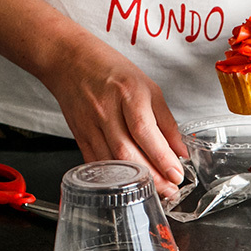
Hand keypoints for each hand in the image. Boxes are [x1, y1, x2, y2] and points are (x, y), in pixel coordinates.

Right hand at [43, 39, 187, 198]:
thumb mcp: (148, 87)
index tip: (177, 174)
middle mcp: (106, 110)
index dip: (162, 157)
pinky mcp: (79, 135)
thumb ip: (166, 121)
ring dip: (135, 181)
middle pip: (128, 152)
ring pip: (112, 161)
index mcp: (127, 93)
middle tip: (171, 190)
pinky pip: (97, 162)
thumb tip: (182, 151)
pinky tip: (129, 184)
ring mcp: (89, 124)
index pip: (145, 131)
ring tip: (156, 191)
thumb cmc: (111, 70)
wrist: (68, 59)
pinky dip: (114, 177)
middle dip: (152, 176)